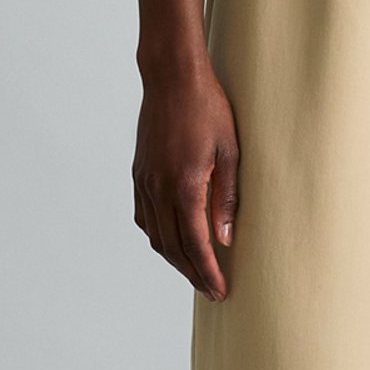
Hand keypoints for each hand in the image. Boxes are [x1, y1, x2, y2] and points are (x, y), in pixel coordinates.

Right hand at [134, 60, 239, 301]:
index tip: (220, 291)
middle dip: (192, 273)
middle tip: (211, 290)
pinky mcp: (138, 174)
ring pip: (155, 236)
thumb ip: (228, 198)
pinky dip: (157, 236)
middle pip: (173, 247)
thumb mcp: (231, 151)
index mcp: (185, 185)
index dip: (208, 273)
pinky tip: (171, 241)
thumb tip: (226, 239)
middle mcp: (159, 189)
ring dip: (174, 259)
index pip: (196, 245)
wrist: (172, 78)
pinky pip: (143, 217)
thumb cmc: (209, 109)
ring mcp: (144, 182)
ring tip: (194, 271)